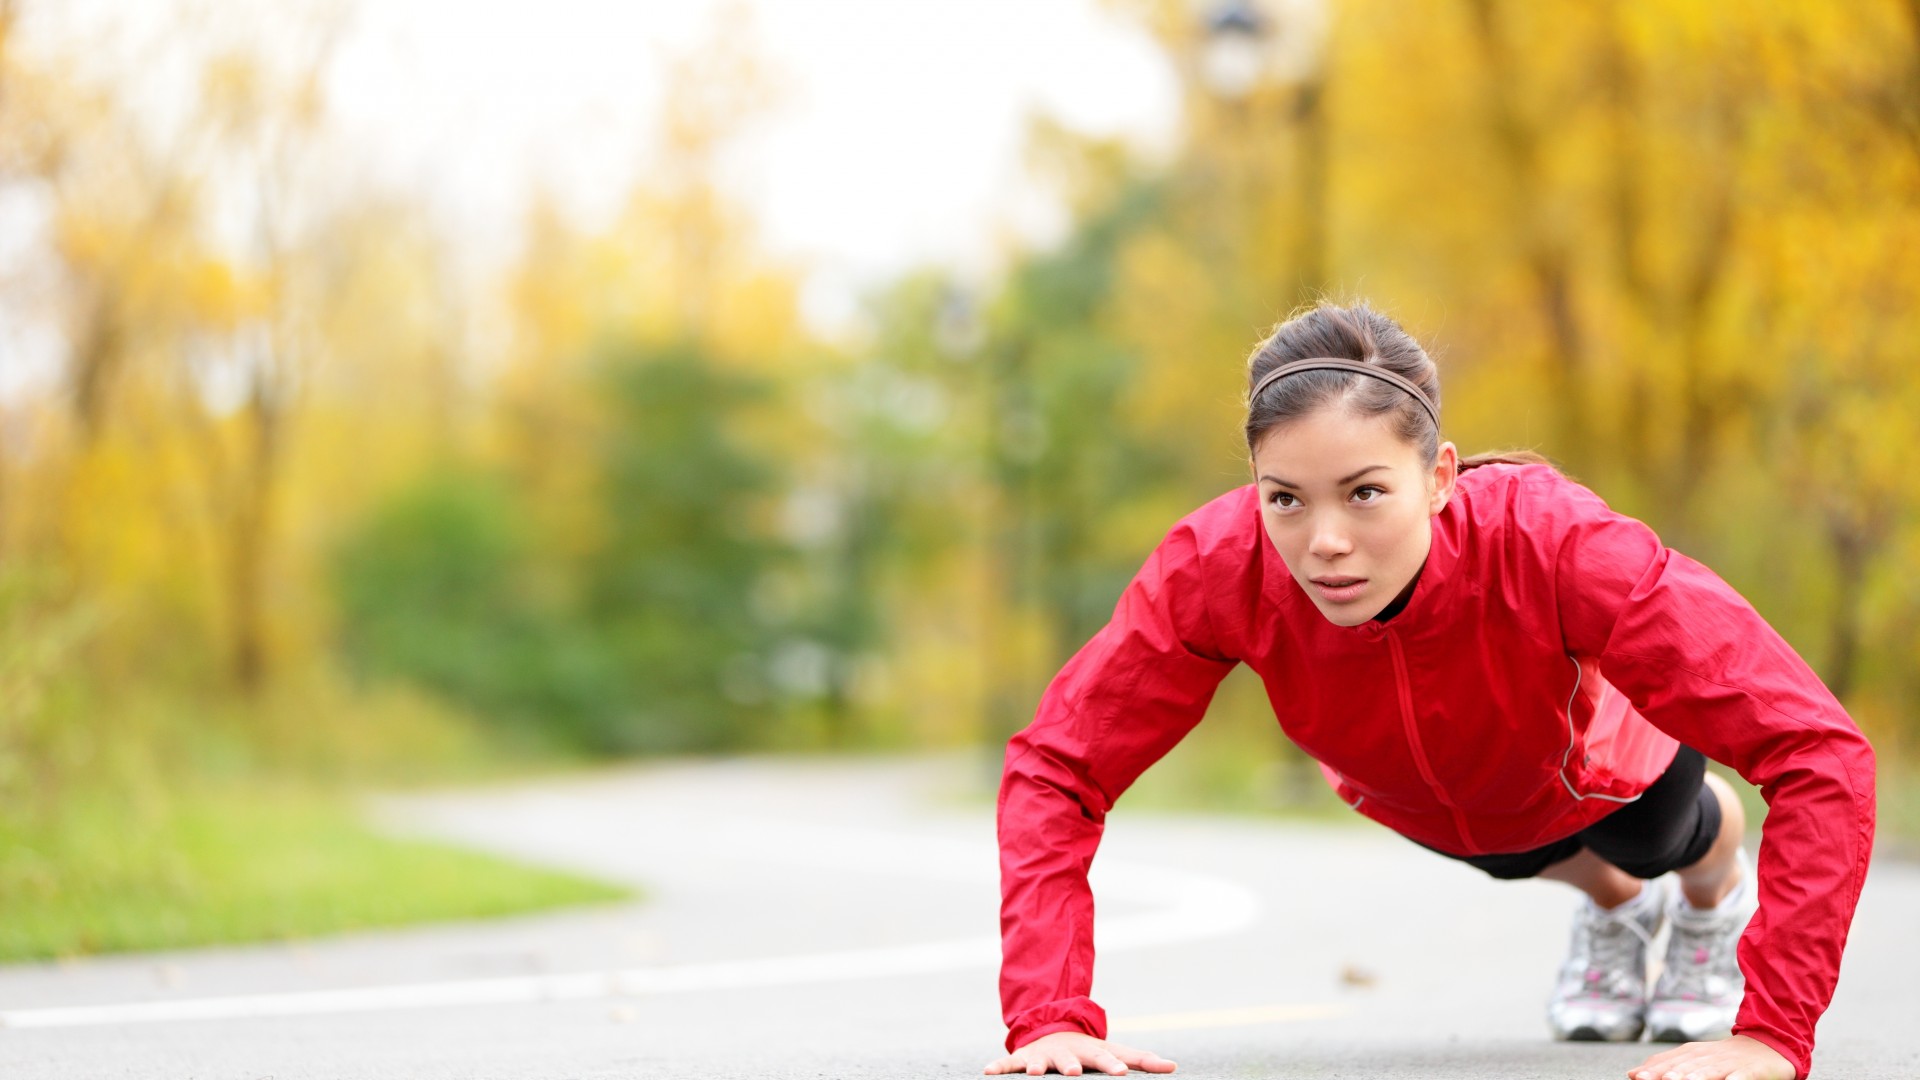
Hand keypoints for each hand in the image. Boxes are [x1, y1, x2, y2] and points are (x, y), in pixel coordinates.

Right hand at [984, 1030, 1176, 1075]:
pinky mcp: (1023, 1059)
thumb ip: (1143, 1060)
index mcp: (1090, 1053)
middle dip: (1070, 1067)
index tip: (1121, 1074)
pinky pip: (1008, 1064)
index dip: (1112, 1066)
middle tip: (1073, 1075)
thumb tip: (1174, 1066)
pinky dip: (998, 1067)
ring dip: (1037, 1068)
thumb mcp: (1115, 1052)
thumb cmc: (1090, 1050)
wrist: (1054, 1030)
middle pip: (1069, 1061)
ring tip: (1036, 1074)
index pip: (1104, 1060)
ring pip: (1039, 1063)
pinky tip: (988, 1072)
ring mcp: (1043, 1056)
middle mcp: (1065, 1053)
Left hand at [1628, 1035, 1794, 1079]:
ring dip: (1696, 1076)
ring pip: (1709, 1071)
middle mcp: (1707, 1056)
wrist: (1766, 1046)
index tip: (1637, 1076)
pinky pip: (1741, 1076)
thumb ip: (1665, 1065)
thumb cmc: (1723, 1058)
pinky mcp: (1750, 1071)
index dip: (1652, 1070)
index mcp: (1691, 1053)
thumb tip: (1633, 1073)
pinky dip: (1735, 1079)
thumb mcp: (1693, 1059)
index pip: (1668, 1061)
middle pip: (1685, 1066)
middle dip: (1668, 1074)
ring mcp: (1728, 1063)